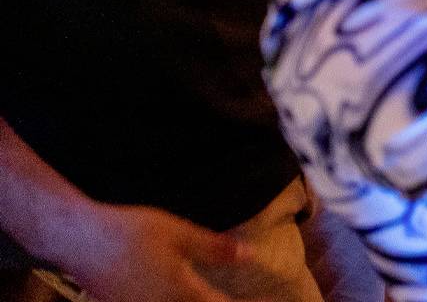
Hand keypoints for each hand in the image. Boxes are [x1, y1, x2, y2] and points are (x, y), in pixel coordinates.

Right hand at [64, 204, 253, 301]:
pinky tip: (178, 295)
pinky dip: (174, 301)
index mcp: (181, 293)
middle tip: (243, 299)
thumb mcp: (178, 233)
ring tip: (208, 295)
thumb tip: (250, 257)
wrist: (77, 239)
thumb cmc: (129, 232)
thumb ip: (215, 248)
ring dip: (198, 301)